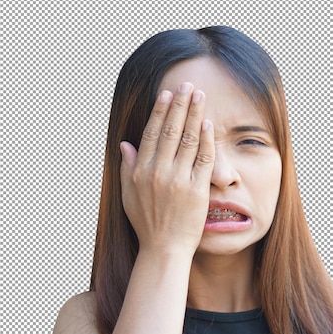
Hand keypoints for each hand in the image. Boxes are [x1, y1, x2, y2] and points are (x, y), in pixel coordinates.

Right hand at [119, 82, 214, 254]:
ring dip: (195, 114)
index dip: (161, 111)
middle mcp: (158, 172)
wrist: (164, 248)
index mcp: (141, 170)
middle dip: (180, 104)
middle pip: (172, 130)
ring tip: (200, 96)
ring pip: (188, 140)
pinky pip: (203, 159)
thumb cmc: (146, 222)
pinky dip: (206, 140)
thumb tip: (124, 144)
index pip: (152, 133)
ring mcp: (178, 180)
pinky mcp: (197, 190)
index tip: (168, 94)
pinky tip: (208, 123)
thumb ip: (127, 167)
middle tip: (187, 85)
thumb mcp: (128, 194)